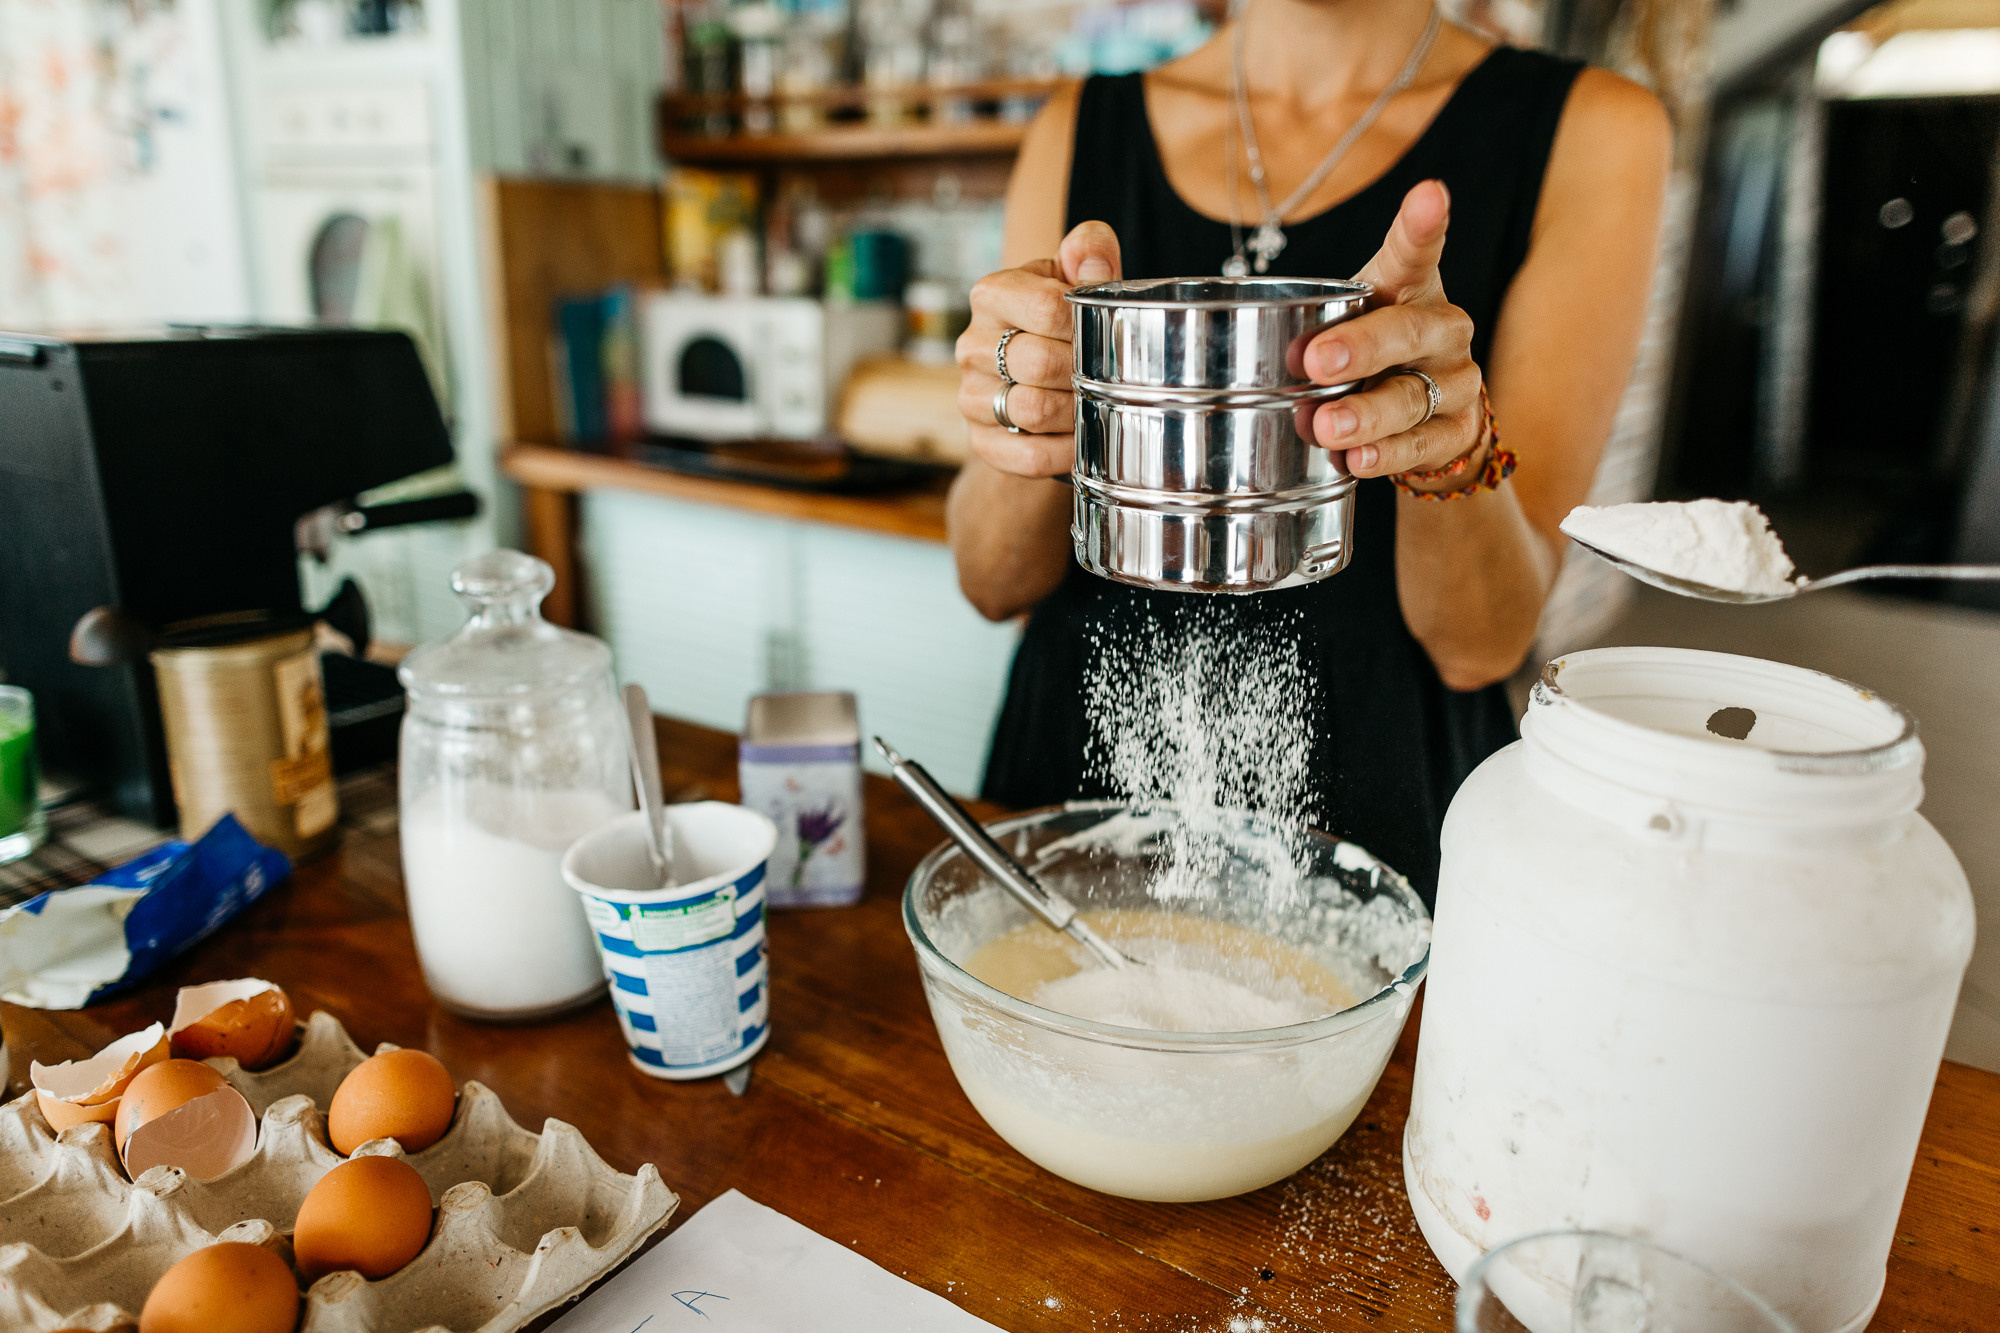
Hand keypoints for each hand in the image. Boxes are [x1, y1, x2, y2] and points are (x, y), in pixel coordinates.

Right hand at [957, 222, 1121, 476]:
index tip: (1106, 332)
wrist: (1035, 383)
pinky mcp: (982, 442)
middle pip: (1041, 362)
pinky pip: (1029, 455)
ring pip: (1033, 411)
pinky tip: (1081, 438)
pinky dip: (1065, 451)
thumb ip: (1089, 252)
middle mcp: (972, 346)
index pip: (1047, 306)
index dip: (1087, 324)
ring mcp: (972, 397)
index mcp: (992, 295)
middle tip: (1110, 375)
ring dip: (1077, 412)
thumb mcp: (1075, 278)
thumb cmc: (1061, 324)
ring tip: (1096, 404)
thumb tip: (1091, 260)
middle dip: (1085, 372)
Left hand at [1302, 180, 1484, 483]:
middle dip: (1361, 347)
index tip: (1430, 193)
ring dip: (1365, 414)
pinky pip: (1422, 445)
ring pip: (1412, 396)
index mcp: (1408, 290)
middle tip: (1316, 361)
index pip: (1415, 252)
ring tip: (1326, 426)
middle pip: (1407, 332)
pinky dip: (1387, 455)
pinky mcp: (1457, 431)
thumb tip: (1206, 335)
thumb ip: (1299, 324)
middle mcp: (1440, 329)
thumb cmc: (1370, 359)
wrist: (1430, 422)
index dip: (1422, 225)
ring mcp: (1454, 381)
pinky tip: (1359, 460)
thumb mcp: (1341, 324)